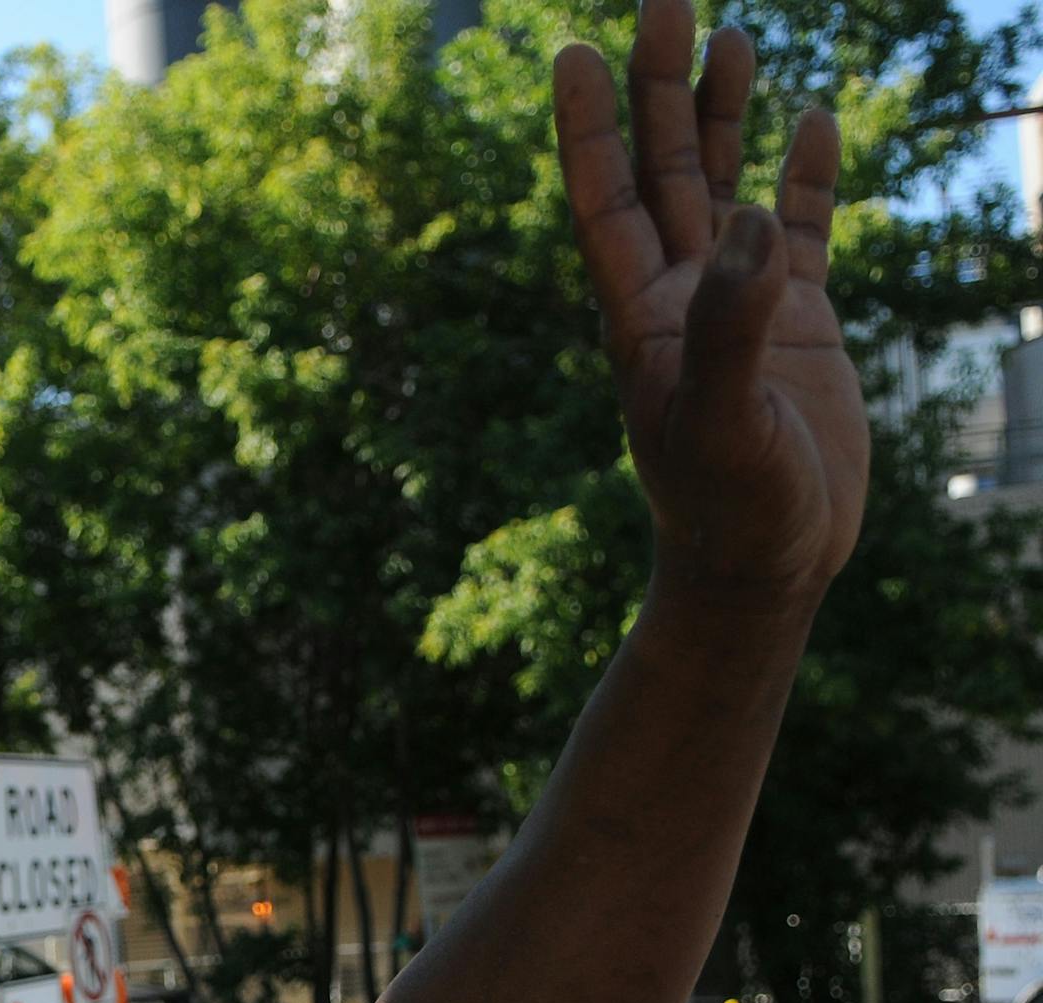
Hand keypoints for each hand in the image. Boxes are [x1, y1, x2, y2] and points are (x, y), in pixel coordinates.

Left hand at [554, 0, 867, 603]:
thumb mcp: (721, 424)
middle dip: (662, 88)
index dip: (588, 127)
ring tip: (734, 35)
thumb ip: (732, 327)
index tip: (574, 50)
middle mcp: (681, 297)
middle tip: (670, 0)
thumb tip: (755, 222)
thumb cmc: (728, 511)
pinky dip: (806, 177)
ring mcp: (739, 306)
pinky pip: (803, 231)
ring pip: (724, 187)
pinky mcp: (800, 325)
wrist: (766, 567)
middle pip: (661, 171)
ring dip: (723, 116)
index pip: (602, 200)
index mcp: (640, 316)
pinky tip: (808, 120)